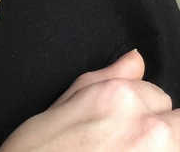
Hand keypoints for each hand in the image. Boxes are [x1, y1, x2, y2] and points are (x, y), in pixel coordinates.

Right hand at [0, 49, 179, 151]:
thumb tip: (136, 59)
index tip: (118, 124)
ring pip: (174, 144)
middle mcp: (148, 126)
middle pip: (176, 122)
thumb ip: (106, 79)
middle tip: (120, 142)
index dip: (139, 109)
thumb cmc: (35, 150)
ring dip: (158, 147)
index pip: (157, 95)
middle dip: (157, 128)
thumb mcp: (61, 105)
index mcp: (119, 97)